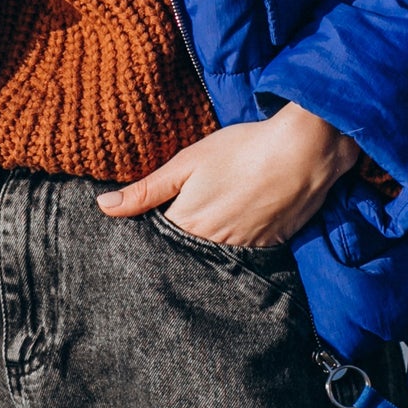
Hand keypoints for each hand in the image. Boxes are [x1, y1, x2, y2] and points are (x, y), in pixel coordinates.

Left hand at [95, 102, 360, 245]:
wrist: (304, 154)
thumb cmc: (242, 150)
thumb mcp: (188, 161)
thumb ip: (146, 189)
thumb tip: (103, 208)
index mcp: (187, 224)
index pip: (155, 243)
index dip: (148, 236)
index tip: (136, 234)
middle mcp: (211, 246)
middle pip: (183, 254)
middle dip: (174, 247)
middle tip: (173, 228)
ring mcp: (241, 250)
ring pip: (210, 257)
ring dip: (203, 247)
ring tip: (205, 226)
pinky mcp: (267, 247)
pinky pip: (240, 256)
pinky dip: (232, 245)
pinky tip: (234, 227)